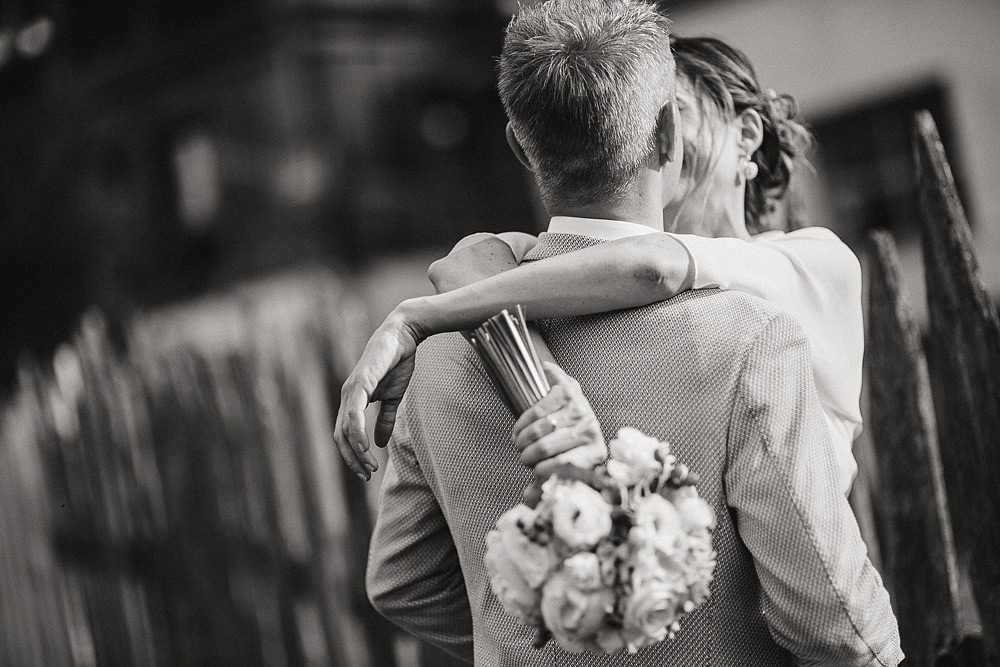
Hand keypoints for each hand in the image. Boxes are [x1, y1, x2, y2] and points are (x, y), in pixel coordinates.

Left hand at [334, 305, 423, 480]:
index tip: (368, 472)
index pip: (345, 435)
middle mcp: (346, 396)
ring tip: (369, 466)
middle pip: (340, 436)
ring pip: (345, 428)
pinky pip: (353, 413)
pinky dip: (357, 432)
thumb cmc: (397, 362)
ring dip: (356, 451)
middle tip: (367, 476)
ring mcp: (351, 389)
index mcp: (352, 401)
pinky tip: (365, 447)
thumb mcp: (393, 397)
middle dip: (352, 460)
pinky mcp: (360, 382)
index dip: (353, 456)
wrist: (404, 335)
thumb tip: (378, 443)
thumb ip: (384, 420)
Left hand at [513, 363, 606, 483]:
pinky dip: (543, 469)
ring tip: (527, 459)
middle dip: (523, 444)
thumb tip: (544, 365)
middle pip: (538, 431)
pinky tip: (540, 468)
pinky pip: (559, 463)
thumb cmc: (576, 420)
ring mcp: (589, 434)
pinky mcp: (593, 454)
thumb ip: (556, 379)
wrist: (596, 446)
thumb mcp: (570, 394)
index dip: (520, 426)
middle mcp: (582, 413)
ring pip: (545, 447)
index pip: (536, 412)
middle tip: (520, 450)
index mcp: (572, 395)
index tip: (515, 435)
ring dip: (529, 457)